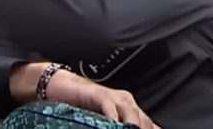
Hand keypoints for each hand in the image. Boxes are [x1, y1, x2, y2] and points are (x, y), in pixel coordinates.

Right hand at [46, 70, 160, 128]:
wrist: (63, 87)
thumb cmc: (83, 109)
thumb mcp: (104, 123)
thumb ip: (118, 127)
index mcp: (131, 111)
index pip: (149, 125)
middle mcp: (127, 103)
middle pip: (144, 121)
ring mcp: (115, 97)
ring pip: (131, 113)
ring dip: (133, 126)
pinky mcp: (100, 94)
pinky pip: (110, 106)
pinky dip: (113, 117)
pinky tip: (113, 126)